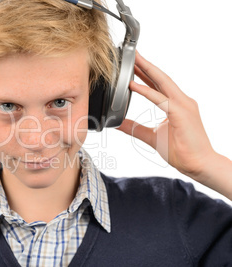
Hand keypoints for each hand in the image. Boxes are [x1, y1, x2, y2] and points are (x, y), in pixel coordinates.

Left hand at [117, 52, 227, 183]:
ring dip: (146, 70)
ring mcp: (183, 106)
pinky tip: (133, 85)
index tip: (133, 64)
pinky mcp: (181, 114)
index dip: (145, 73)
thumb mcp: (151, 136)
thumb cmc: (181, 151)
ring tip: (132, 61)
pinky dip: (146, 91)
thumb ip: (134, 128)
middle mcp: (181, 101)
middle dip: (145, 64)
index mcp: (175, 104)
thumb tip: (117, 124)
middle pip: (160, 77)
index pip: (158, 84)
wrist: (199, 165)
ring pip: (162, 82)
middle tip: (131, 53)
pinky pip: (161, 99)